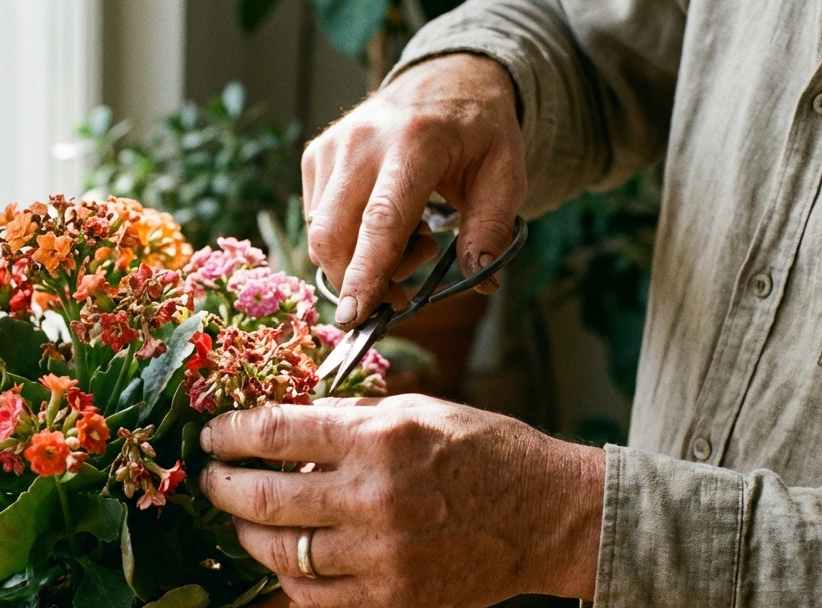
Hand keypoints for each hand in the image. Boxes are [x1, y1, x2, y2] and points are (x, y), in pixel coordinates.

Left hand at [197, 396, 603, 607]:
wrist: (549, 514)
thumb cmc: (485, 450)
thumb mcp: (418, 411)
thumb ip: (351, 419)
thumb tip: (285, 425)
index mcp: (379, 437)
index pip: (276, 431)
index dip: (231, 432)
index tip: (214, 434)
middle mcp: (375, 494)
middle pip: (265, 496)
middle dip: (223, 485)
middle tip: (211, 477)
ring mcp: (382, 552)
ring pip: (280, 551)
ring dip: (246, 533)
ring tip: (241, 518)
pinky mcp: (394, 596)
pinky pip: (314, 596)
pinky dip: (286, 578)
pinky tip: (282, 560)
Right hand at [303, 53, 525, 326]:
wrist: (446, 78)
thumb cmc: (478, 132)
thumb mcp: (506, 174)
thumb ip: (492, 228)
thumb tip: (481, 282)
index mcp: (415, 143)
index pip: (381, 220)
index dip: (367, 272)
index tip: (356, 315)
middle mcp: (363, 142)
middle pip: (334, 234)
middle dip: (358, 281)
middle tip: (401, 293)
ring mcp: (332, 146)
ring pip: (321, 232)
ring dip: (359, 261)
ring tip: (411, 240)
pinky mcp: (316, 155)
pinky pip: (318, 219)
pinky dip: (348, 238)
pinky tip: (386, 221)